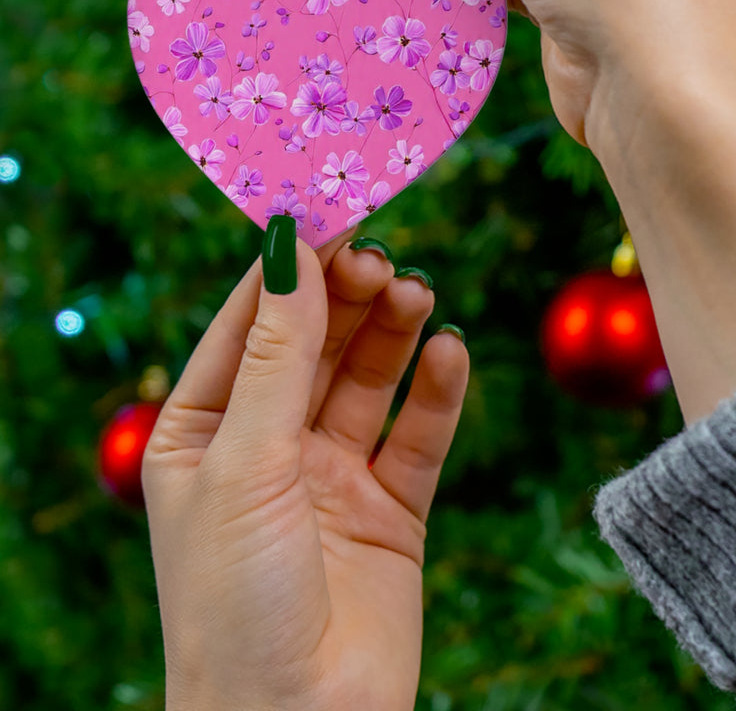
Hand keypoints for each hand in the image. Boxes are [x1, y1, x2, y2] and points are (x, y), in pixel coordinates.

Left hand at [143, 234, 468, 710]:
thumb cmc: (236, 602)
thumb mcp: (246, 462)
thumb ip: (277, 355)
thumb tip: (290, 248)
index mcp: (204, 432)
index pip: (248, 325)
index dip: (288, 269)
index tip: (331, 213)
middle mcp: (268, 447)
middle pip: (316, 344)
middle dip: (347, 298)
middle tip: (382, 260)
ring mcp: (332, 476)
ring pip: (369, 380)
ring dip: (393, 333)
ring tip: (417, 295)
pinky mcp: (391, 509)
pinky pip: (418, 435)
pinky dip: (437, 392)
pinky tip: (450, 353)